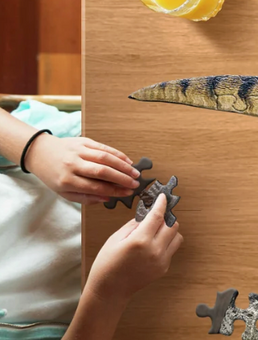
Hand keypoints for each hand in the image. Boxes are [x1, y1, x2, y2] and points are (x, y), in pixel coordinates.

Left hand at [23, 134, 140, 203]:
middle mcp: (72, 165)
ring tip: (135, 173)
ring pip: (105, 158)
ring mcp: (78, 151)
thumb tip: (107, 198)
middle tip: (135, 183)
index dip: (115, 191)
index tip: (127, 193)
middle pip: (103, 172)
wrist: (40, 153)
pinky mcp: (83, 141)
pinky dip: (118, 154)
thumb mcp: (64, 192)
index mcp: (67, 181)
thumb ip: (86, 197)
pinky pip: (104, 147)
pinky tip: (127, 161)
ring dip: (123, 166)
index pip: (96, 187)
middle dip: (122, 178)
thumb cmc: (53, 174)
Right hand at [86, 194, 183, 303]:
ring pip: (177, 237)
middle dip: (166, 218)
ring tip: (154, 232)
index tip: (163, 197)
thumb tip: (146, 214)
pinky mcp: (164, 268)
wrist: (110, 290)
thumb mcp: (115, 239)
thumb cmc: (107, 264)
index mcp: (140, 241)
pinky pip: (171, 249)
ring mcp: (162, 261)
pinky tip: (150, 245)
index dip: (161, 204)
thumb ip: (134, 225)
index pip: (158, 216)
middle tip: (155, 216)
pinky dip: (165, 243)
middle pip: (173, 226)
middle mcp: (155, 251)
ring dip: (169, 231)